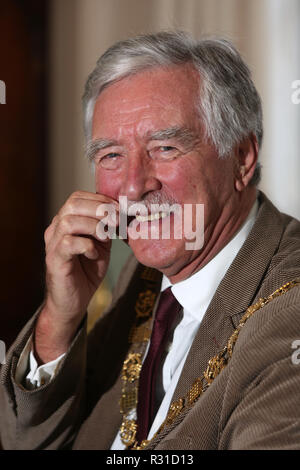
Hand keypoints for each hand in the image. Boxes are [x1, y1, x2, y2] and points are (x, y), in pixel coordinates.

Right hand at [34, 191, 118, 363]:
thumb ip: (107, 228)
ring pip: (69, 221)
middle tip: (116, 221)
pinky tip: (94, 254)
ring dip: (93, 226)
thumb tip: (122, 212)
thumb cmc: (87, 272)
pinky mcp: (54, 260)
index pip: (78, 197)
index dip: (100, 199)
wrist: (74, 302)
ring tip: (106, 237)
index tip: (119, 209)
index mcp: (66, 222)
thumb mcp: (102, 245)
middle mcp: (56, 229)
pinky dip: (86, 245)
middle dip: (99, 209)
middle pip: (72, 204)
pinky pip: (68, 244)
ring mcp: (53, 244)